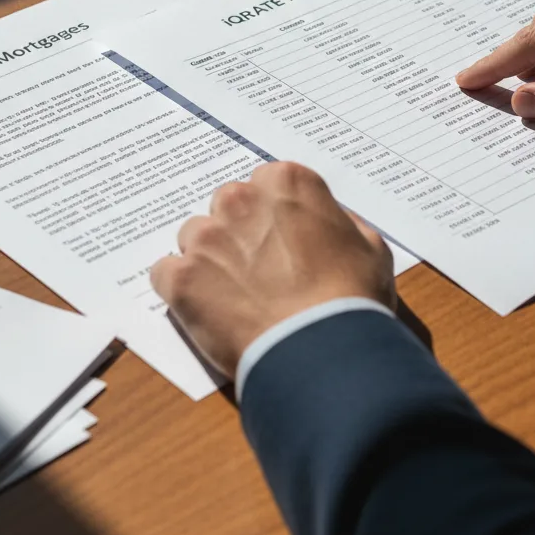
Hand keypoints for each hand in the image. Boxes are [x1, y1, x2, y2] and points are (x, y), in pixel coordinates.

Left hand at [150, 162, 395, 379]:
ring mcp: (206, 238)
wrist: (321, 351)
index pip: (268, 184)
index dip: (275, 215)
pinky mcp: (181, 278)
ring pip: (194, 237)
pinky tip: (206, 311)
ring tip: (233, 296)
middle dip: (238, 231)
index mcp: (287, 183)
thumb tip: (325, 223)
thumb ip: (339, 223)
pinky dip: (181, 290)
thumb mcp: (369, 247)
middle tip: (260, 269)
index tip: (284, 239)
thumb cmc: (352, 299)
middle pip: (227, 205)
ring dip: (209, 259)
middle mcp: (241, 199)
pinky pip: (165, 274)